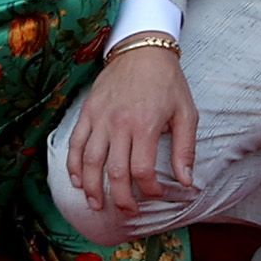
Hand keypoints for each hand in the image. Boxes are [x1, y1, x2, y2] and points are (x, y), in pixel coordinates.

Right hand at [64, 40, 195, 228]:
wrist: (142, 49)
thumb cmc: (167, 82)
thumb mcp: (186, 112)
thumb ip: (186, 149)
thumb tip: (186, 182)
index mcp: (146, 125)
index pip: (142, 170)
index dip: (148, 190)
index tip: (154, 195)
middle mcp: (119, 124)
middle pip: (115, 172)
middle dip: (119, 198)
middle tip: (126, 211)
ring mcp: (100, 118)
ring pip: (90, 161)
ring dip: (91, 187)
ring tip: (96, 204)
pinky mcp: (88, 112)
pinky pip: (76, 143)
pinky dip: (74, 164)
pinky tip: (77, 181)